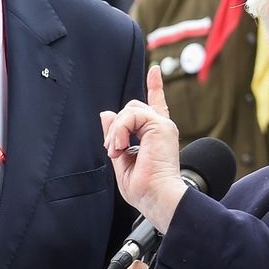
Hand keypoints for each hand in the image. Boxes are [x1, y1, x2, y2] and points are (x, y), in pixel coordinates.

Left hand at [99, 65, 187, 232]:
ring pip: (129, 109)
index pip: (156, 105)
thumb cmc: (144, 188)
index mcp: (156, 135)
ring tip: (117, 150)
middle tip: (113, 151)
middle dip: (116, 127)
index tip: (155, 71)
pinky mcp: (160, 125)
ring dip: (116, 131)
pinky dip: (120, 130)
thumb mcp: (122, 159)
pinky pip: (131, 115)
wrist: (157, 197)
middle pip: (132, 108)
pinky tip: (121, 147)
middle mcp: (162, 128)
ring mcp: (163, 125)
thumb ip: (116, 136)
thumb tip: (106, 114)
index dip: (155, 87)